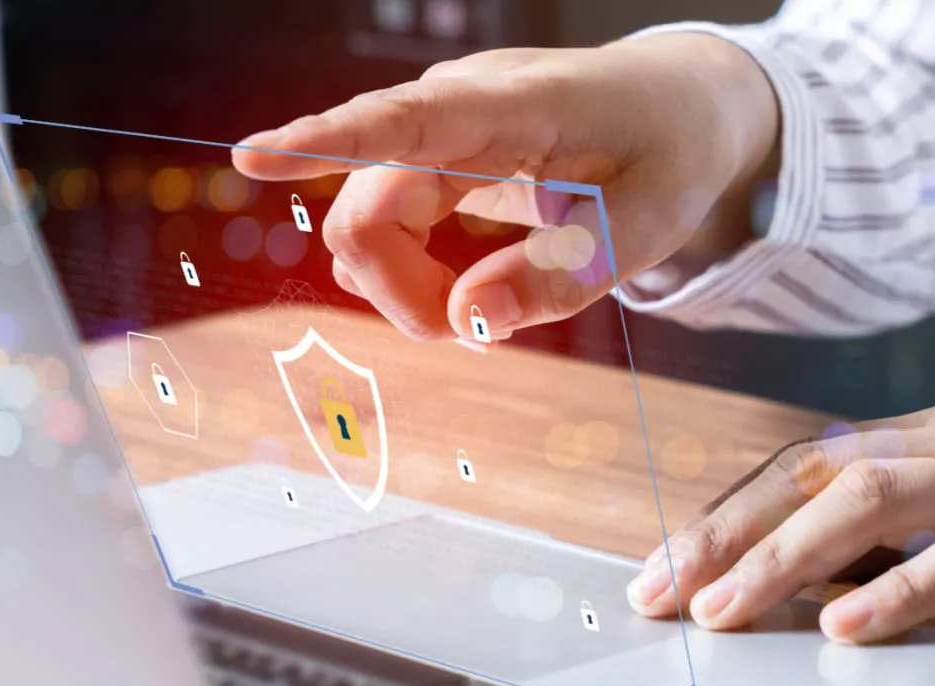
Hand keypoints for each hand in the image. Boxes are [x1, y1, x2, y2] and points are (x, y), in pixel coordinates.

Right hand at [231, 34, 777, 340]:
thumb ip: (558, 276)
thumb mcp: (644, 229)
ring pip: (366, 223)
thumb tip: (464, 322)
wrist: (681, 103)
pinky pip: (387, 220)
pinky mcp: (433, 154)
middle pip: (368, 210)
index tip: (253, 156)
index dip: (326, 142)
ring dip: (406, 286)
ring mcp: (437, 128)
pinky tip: (460, 287)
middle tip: (479, 332)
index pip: (403, 122)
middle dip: (400, 291)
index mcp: (514, 105)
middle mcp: (456, 106)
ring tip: (487, 308)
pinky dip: (414, 269)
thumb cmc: (669, 153)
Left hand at [626, 384, 934, 642]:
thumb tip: (858, 562)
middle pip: (819, 475)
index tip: (668, 560)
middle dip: (725, 534)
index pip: (815, 459)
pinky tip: (853, 628)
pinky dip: (905, 591)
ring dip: (784, 561)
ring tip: (720, 613)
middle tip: (655, 592)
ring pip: (874, 504)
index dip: (732, 509)